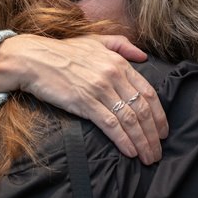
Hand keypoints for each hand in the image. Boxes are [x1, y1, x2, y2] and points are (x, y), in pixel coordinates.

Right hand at [0, 34, 168, 164]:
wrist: (33, 59)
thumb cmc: (63, 51)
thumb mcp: (95, 40)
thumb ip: (122, 45)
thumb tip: (143, 55)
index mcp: (118, 62)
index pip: (148, 92)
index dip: (159, 115)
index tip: (163, 131)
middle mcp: (113, 76)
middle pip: (142, 109)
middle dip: (153, 134)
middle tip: (157, 151)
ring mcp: (100, 90)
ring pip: (129, 119)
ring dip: (142, 141)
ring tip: (147, 157)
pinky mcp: (85, 103)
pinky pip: (110, 124)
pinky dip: (123, 140)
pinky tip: (130, 151)